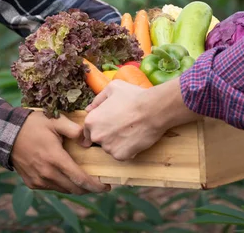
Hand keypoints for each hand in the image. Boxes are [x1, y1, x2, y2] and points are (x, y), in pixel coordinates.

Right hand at [10, 112, 109, 194]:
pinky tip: (66, 175)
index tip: (106, 187)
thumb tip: (87, 142)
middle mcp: (47, 173)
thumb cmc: (32, 125)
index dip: (95, 186)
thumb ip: (74, 129)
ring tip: (84, 178)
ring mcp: (38, 180)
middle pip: (74, 188)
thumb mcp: (55, 121)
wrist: (6, 134)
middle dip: (88, 188)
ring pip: (63, 189)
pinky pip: (52, 187)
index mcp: (55, 158)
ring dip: (75, 187)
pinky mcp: (32, 182)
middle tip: (99, 183)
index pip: (79, 179)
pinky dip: (62, 184)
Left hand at [84, 79, 198, 160]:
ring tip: (131, 130)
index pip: (89, 128)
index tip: (111, 122)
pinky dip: (128, 149)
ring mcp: (108, 148)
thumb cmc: (134, 96)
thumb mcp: (113, 88)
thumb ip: (98, 99)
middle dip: (108, 133)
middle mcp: (96, 136)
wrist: (154, 110)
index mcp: (91, 120)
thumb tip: (89, 109)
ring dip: (118, 142)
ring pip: (110, 147)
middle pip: (99, 138)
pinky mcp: (121, 156)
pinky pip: (122, 154)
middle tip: (123, 125)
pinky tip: (135, 138)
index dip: (101, 124)